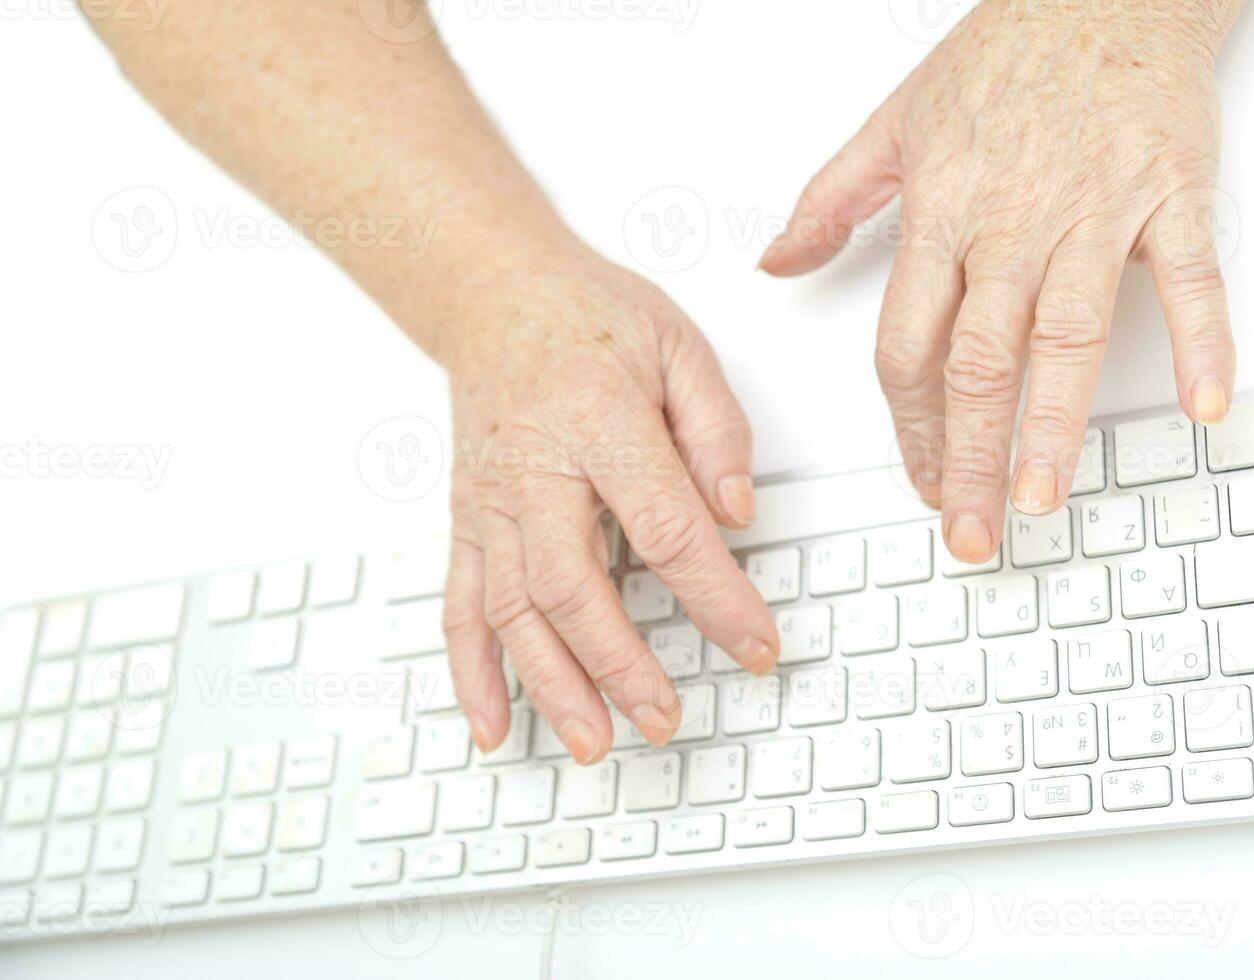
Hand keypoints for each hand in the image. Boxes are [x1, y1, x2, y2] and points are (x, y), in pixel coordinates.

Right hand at [442, 243, 778, 763]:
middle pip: (572, 584)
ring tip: (594, 742)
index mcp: (598, 419)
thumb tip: (737, 511)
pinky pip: (459, 605)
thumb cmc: (589, 318)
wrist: (493, 294)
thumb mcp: (678, 345)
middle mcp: (534, 468)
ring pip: (512, 609)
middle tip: (667, 718)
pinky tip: (492, 724)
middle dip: (620, 664)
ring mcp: (491, 502)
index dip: (716, 596)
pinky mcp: (466, 523)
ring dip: (551, 685)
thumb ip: (715, 428)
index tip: (756, 644)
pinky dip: (471, 672)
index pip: (666, 527)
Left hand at [760, 0, 1240, 562]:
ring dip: (1052, 428)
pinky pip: (1187, 277)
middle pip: (976, 364)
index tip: (915, 481)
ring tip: (1043, 499)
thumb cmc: (1005, 55)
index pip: (908, 346)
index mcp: (942, 214)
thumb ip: (829, 203)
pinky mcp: (1168, 194)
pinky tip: (1203, 405)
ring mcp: (1092, 213)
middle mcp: (1010, 224)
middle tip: (968, 533)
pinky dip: (1205, 339)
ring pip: (1065, 339)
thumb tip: (775, 260)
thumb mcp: (893, 122)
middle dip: (966, 459)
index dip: (906, 426)